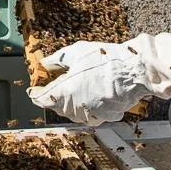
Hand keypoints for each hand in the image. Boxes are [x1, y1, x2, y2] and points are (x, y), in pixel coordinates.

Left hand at [26, 39, 157, 124]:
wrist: (136, 70)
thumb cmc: (107, 60)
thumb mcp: (76, 52)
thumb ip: (56, 60)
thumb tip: (45, 64)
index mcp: (66, 92)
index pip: (42, 99)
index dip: (36, 93)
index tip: (34, 89)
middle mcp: (77, 107)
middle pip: (56, 105)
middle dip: (53, 94)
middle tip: (54, 82)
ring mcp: (92, 114)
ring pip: (72, 111)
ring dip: (69, 100)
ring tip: (75, 84)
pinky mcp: (106, 116)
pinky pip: (89, 113)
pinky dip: (86, 105)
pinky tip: (90, 91)